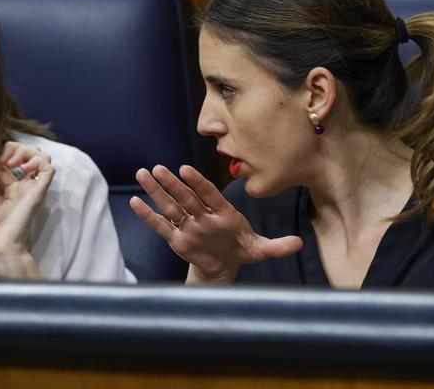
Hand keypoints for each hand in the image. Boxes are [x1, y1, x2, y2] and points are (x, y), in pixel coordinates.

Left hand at [0, 141, 54, 278]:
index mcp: (11, 185)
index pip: (11, 156)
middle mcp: (24, 184)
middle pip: (30, 151)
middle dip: (14, 147)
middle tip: (2, 161)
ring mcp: (32, 188)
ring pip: (43, 155)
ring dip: (26, 152)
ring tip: (13, 163)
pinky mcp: (38, 193)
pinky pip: (49, 169)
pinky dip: (37, 162)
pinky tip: (24, 170)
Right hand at [130, 165, 302, 283]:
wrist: (225, 265)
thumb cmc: (241, 250)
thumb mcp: (260, 250)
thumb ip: (277, 246)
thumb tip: (300, 244)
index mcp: (223, 213)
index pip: (208, 194)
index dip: (198, 182)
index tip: (186, 169)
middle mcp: (203, 215)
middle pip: (185, 197)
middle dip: (171, 184)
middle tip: (158, 168)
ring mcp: (189, 226)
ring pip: (170, 206)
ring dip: (156, 191)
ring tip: (143, 174)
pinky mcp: (178, 239)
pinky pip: (161, 226)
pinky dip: (148, 215)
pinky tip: (134, 202)